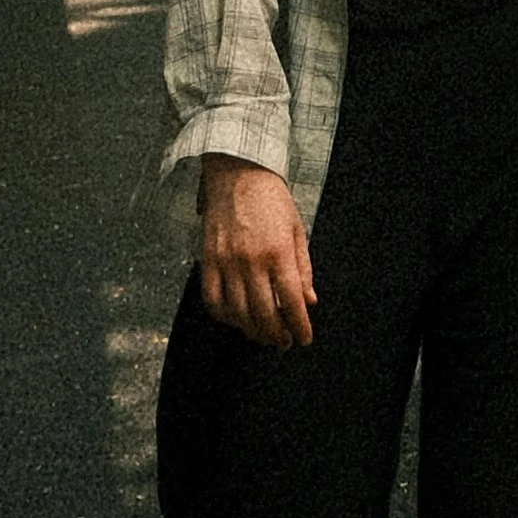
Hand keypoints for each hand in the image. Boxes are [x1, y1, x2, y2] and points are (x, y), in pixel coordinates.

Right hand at [194, 158, 317, 345]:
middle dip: (276, 335)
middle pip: (263, 313)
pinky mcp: (208, 260)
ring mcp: (226, 262)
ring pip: (237, 312)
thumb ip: (303, 269)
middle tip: (283, 342)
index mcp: (278, 252)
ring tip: (263, 335)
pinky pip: (212, 299)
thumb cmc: (272, 201)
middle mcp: (251, 261)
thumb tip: (309, 301)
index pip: (291, 301)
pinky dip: (224, 316)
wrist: (238, 174)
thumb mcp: (297, 231)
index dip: (299, 326)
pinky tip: (236, 319)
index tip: (303, 339)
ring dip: (252, 331)